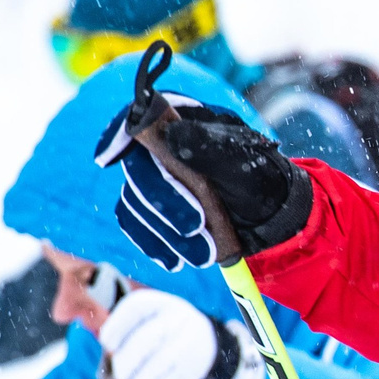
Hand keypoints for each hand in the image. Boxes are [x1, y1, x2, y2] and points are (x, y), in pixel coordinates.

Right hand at [91, 101, 309, 271]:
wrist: (270, 215)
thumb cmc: (260, 180)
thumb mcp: (242, 163)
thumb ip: (210, 148)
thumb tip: (172, 134)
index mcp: (183, 120)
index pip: (139, 118)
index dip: (118, 136)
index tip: (109, 157)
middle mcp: (161, 145)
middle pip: (138, 169)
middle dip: (166, 204)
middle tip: (195, 229)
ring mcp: (153, 176)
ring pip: (136, 202)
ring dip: (166, 232)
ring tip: (204, 253)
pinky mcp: (151, 206)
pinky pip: (135, 224)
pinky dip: (154, 244)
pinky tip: (175, 260)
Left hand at [98, 289, 245, 378]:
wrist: (206, 340)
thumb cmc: (163, 332)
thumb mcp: (148, 320)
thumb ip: (125, 331)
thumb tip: (112, 353)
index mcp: (162, 303)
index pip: (135, 307)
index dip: (115, 326)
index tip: (106, 343)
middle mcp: (179, 318)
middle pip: (146, 338)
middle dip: (126, 361)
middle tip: (119, 377)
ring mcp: (191, 342)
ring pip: (159, 362)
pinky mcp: (197, 367)